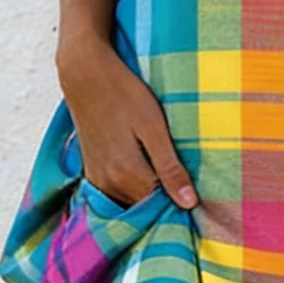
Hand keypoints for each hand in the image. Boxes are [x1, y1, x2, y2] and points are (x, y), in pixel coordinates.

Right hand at [56, 33, 197, 210]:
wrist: (84, 73)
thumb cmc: (124, 95)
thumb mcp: (154, 128)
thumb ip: (170, 168)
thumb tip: (189, 204)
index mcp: (129, 176)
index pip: (161, 209)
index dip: (181, 205)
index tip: (199, 200)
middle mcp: (109, 184)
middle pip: (144, 208)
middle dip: (165, 203)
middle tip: (188, 188)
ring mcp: (97, 178)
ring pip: (129, 201)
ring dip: (148, 197)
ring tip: (169, 180)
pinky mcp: (91, 168)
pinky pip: (115, 192)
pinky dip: (131, 190)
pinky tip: (146, 174)